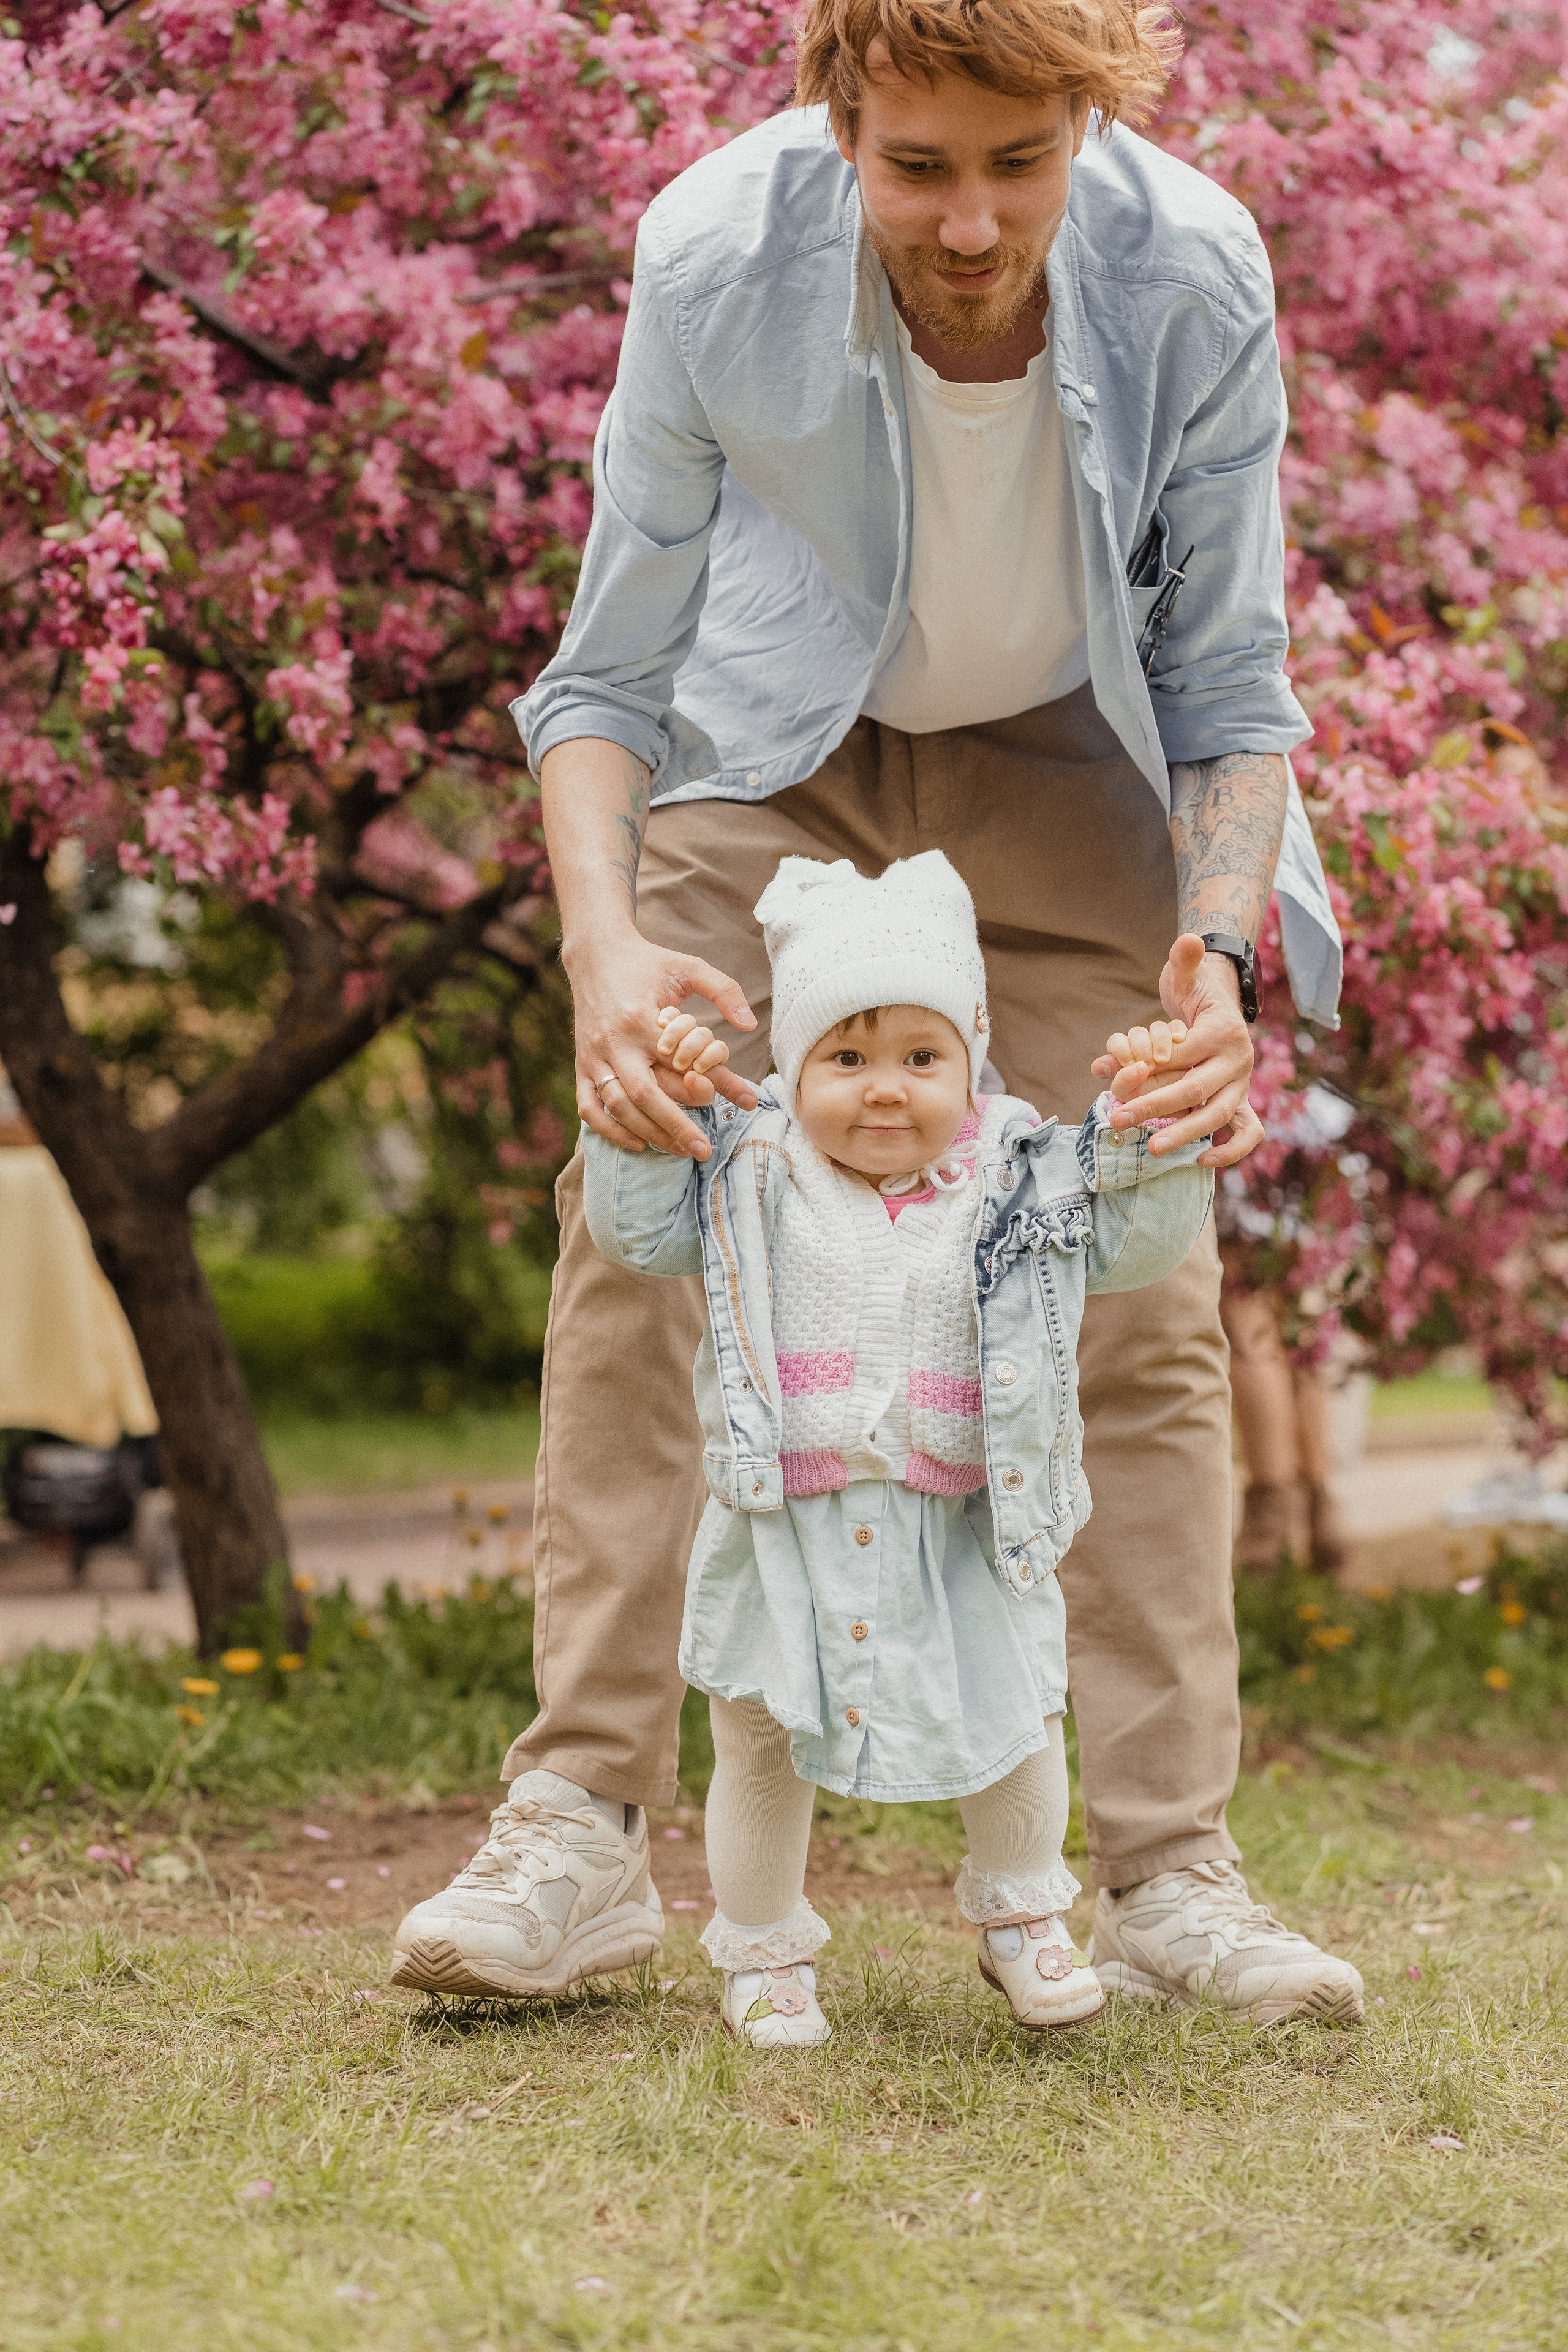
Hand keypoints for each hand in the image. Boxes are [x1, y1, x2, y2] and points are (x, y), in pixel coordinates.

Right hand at [568, 928, 757, 1157]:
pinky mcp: (580, 1065)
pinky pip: (588, 1107)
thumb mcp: (688, 966)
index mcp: (641, 1018)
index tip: (744, 1102)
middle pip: (645, 1096)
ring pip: (617, 1107)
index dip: (712, 1085)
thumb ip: (722, 990)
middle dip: (675, 1127)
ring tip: (679, 1151)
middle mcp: (614, 1042)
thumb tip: (749, 1023)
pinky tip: (637, 1144)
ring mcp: (593, 1056)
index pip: (680, 1063)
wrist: (595, 954)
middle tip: (704, 1150)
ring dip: (648, 1134)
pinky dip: (610, 1130)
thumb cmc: (647, 963)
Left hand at [1089, 933, 1256, 1159]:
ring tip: (1152, 1148)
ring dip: (1185, 1134)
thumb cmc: (1197, 994)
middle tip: (1118, 1118)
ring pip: (1218, 1114)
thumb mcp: (1187, 975)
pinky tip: (1202, 1160)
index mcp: (1224, 1030)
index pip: (1181, 1055)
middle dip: (1154, 1104)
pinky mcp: (1242, 1101)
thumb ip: (1184, 961)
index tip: (1117, 1077)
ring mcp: (1243, 1083)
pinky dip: (1231, 1150)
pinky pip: (1247, 1131)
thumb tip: (1187, 940)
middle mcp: (1239, 1059)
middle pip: (1195, 1088)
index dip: (1148, 1067)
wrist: (1221, 1007)